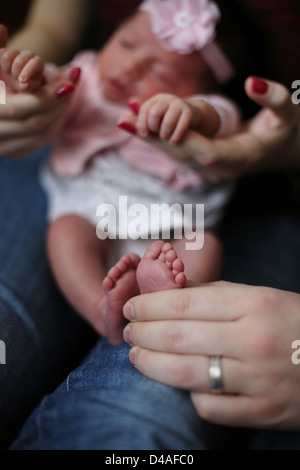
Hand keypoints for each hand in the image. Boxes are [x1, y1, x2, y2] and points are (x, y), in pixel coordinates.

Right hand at [0, 23, 80, 157]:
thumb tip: (3, 29)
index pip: (20, 109)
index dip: (47, 96)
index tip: (69, 81)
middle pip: (35, 123)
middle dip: (58, 102)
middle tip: (73, 81)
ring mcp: (5, 148)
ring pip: (41, 134)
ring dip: (60, 111)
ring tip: (68, 89)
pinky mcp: (15, 153)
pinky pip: (41, 140)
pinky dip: (55, 122)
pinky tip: (62, 104)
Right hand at [0, 47, 44, 91]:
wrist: (14, 80)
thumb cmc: (25, 84)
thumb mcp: (28, 87)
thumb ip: (28, 86)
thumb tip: (24, 84)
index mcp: (38, 63)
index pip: (35, 63)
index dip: (28, 71)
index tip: (21, 80)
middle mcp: (28, 54)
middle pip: (19, 62)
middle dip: (15, 74)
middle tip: (15, 78)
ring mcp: (16, 51)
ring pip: (7, 57)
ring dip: (6, 69)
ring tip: (9, 73)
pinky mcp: (5, 50)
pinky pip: (1, 53)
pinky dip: (0, 63)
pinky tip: (4, 68)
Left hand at [118, 78, 299, 182]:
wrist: (278, 151)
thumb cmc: (284, 131)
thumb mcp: (287, 113)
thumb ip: (274, 98)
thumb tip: (252, 82)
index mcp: (239, 158)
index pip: (206, 153)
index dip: (180, 140)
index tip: (153, 126)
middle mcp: (221, 169)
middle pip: (182, 156)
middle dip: (153, 139)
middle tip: (124, 121)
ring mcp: (210, 169)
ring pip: (175, 155)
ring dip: (149, 138)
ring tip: (123, 120)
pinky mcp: (202, 163)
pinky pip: (176, 151)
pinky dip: (157, 138)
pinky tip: (136, 125)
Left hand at [123, 283, 299, 429]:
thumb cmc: (294, 323)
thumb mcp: (262, 297)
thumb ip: (215, 292)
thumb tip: (166, 288)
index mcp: (253, 303)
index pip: (184, 302)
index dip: (149, 304)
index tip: (132, 306)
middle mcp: (253, 340)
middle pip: (177, 336)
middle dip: (142, 332)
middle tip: (127, 331)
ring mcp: (258, 379)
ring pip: (185, 372)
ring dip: (150, 363)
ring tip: (136, 355)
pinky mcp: (262, 412)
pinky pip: (209, 407)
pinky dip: (188, 395)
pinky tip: (181, 384)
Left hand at [132, 93, 196, 143]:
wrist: (191, 116)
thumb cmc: (167, 121)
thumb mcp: (153, 122)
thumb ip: (137, 123)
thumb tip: (118, 122)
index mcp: (155, 100)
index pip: (144, 110)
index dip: (141, 123)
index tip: (144, 134)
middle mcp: (166, 99)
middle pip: (154, 114)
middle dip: (154, 128)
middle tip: (157, 135)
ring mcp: (178, 104)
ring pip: (168, 121)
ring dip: (164, 133)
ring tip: (165, 139)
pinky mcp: (189, 112)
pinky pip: (181, 125)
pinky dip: (176, 136)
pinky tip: (173, 142)